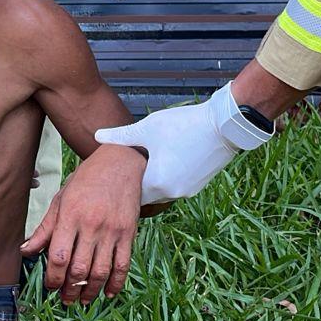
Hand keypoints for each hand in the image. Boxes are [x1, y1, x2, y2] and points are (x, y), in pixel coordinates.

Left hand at [21, 146, 144, 304]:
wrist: (120, 163)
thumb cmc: (86, 180)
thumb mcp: (61, 199)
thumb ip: (45, 228)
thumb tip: (26, 250)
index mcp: (70, 216)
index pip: (58, 255)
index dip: (53, 277)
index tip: (50, 286)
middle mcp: (91, 225)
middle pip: (79, 268)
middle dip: (70, 288)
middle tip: (65, 299)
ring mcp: (112, 231)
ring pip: (100, 270)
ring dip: (90, 290)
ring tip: (83, 300)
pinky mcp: (129, 234)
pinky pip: (123, 265)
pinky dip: (116, 283)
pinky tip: (108, 293)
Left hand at [94, 82, 272, 204]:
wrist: (224, 126)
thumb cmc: (183, 125)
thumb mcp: (147, 128)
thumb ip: (121, 136)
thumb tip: (97, 136)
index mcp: (155, 183)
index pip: (129, 195)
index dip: (119, 185)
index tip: (111, 175)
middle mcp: (171, 193)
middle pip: (144, 195)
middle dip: (134, 183)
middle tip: (124, 169)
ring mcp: (187, 190)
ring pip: (161, 191)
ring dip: (152, 180)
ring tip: (143, 162)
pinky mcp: (198, 184)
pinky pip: (175, 186)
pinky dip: (167, 177)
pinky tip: (164, 160)